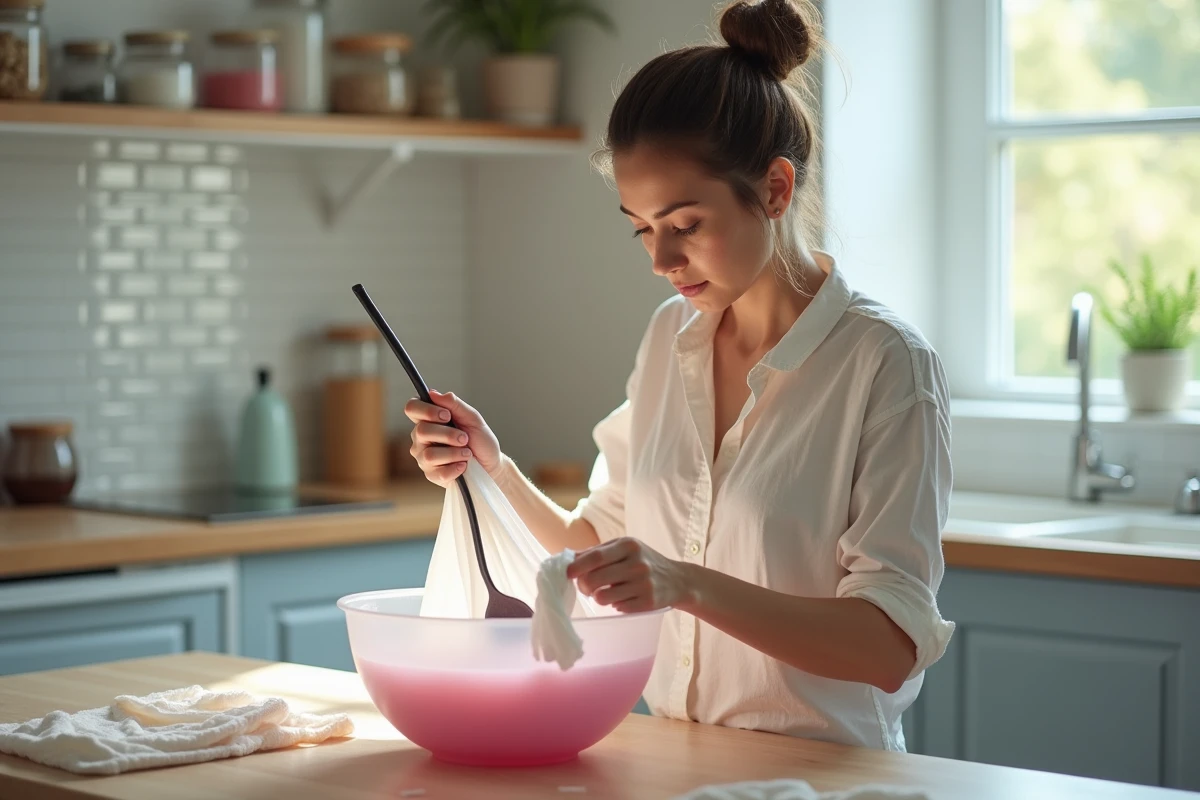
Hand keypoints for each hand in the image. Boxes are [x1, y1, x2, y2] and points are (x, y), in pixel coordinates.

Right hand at [404, 390, 502, 487]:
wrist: (491, 464)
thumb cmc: (480, 440)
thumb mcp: (473, 418)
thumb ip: (454, 404)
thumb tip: (434, 393)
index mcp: (428, 420)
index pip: (412, 408)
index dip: (426, 410)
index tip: (446, 415)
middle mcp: (421, 438)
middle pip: (421, 431)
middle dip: (448, 434)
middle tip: (465, 438)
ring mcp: (424, 457)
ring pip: (429, 454)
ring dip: (454, 453)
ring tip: (467, 454)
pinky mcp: (431, 475)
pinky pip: (438, 472)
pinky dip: (456, 468)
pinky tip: (463, 466)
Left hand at [567, 537, 691, 613]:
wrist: (678, 580)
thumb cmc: (643, 561)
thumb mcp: (624, 548)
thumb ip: (596, 552)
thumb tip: (567, 558)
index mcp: (629, 546)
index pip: (595, 557)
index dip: (576, 567)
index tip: (566, 574)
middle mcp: (637, 564)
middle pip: (595, 579)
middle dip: (583, 586)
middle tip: (586, 587)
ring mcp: (644, 584)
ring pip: (602, 597)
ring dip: (598, 597)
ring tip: (606, 592)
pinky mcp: (648, 603)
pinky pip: (617, 607)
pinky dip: (615, 604)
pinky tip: (624, 597)